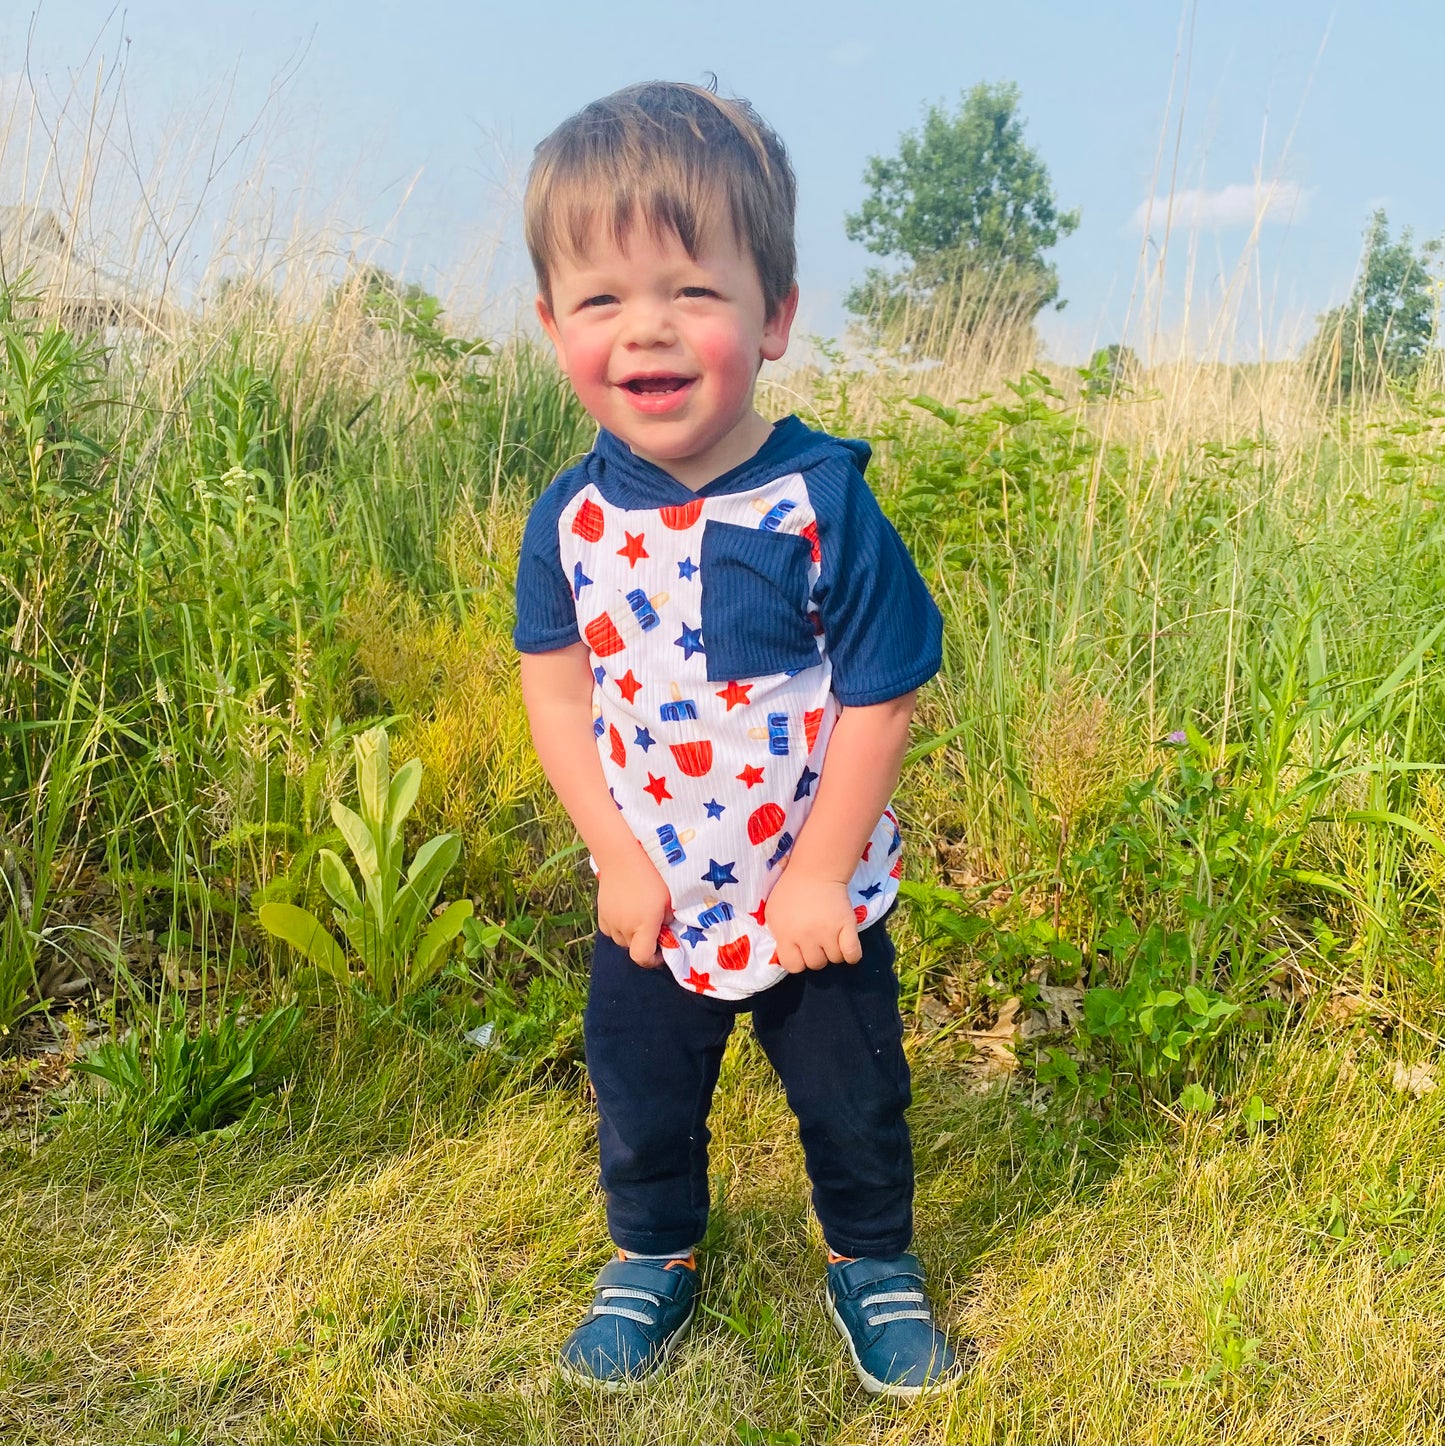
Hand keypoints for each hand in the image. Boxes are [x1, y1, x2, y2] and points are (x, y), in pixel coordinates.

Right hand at [597, 844, 670, 966]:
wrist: (623, 855)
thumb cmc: (652, 873)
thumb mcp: (669, 898)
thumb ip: (669, 919)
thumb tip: (666, 929)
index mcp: (644, 925)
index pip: (642, 957)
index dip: (653, 960)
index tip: (662, 951)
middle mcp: (624, 927)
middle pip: (632, 949)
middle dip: (644, 944)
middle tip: (654, 930)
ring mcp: (610, 920)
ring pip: (620, 940)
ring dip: (631, 936)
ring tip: (640, 920)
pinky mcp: (600, 911)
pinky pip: (609, 929)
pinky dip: (617, 928)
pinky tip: (625, 914)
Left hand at [764, 864, 862, 972]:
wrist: (815, 870)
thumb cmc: (791, 890)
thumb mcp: (773, 913)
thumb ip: (778, 935)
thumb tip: (787, 953)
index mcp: (785, 934)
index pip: (793, 965)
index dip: (797, 959)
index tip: (800, 949)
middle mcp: (806, 936)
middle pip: (815, 964)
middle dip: (816, 954)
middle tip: (817, 938)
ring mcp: (828, 932)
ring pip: (834, 959)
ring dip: (833, 951)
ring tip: (831, 936)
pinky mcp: (847, 925)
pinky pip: (853, 954)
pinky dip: (851, 954)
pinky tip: (846, 945)